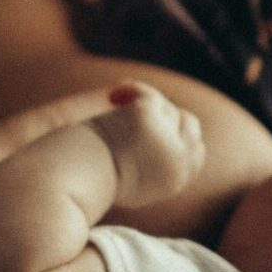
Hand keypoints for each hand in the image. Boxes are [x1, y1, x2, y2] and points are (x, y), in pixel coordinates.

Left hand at [87, 82, 205, 207]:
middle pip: (190, 125)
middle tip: (136, 112)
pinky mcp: (147, 117)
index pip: (197, 151)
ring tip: (117, 104)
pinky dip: (132, 91)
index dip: (179, 136)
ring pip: (168, 108)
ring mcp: (165, 139)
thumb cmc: (94, 180)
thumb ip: (155, 164)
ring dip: (146, 105)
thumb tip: (165, 141)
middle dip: (167, 116)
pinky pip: (148, 95)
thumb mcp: (134, 180)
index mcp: (175, 181)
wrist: (73, 179)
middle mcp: (178, 162)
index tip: (153, 128)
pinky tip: (115, 95)